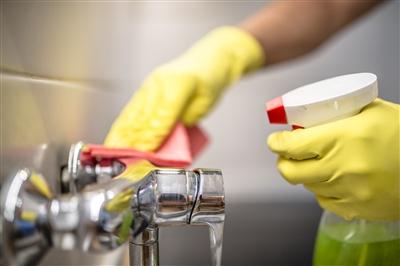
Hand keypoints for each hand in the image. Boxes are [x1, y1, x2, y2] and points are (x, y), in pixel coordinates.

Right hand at [105, 27, 263, 150]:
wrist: (207, 59)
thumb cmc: (209, 80)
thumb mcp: (204, 104)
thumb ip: (185, 122)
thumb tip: (166, 142)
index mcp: (180, 83)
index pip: (162, 115)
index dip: (152, 137)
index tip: (145, 153)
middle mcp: (160, 82)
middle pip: (143, 116)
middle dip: (133, 141)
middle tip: (126, 160)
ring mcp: (150, 84)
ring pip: (132, 113)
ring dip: (122, 135)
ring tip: (113, 152)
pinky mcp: (145, 88)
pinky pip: (131, 109)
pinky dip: (122, 126)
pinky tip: (116, 138)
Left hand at [268, 99, 399, 219]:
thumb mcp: (372, 111)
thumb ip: (338, 114)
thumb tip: (309, 118)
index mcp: (343, 138)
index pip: (291, 145)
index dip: (276, 142)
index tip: (275, 140)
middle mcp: (342, 168)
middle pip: (289, 171)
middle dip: (282, 161)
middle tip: (286, 153)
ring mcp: (349, 192)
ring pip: (306, 186)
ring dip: (302, 174)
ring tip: (311, 163)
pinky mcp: (357, 209)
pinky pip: (324, 201)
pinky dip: (321, 189)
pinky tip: (329, 179)